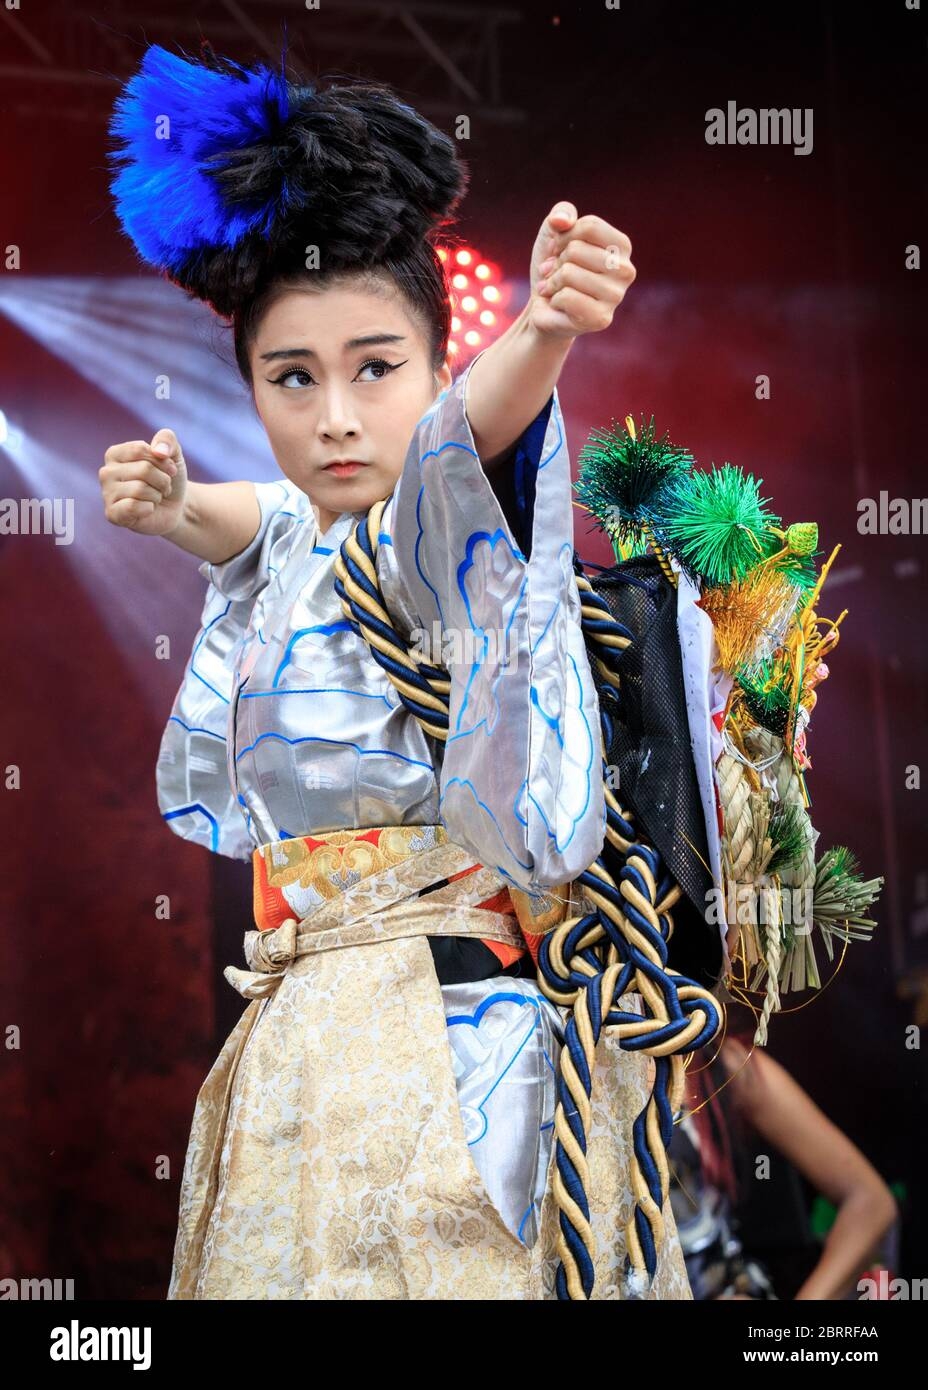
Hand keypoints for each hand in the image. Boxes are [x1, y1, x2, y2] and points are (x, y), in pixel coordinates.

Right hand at [99, 428, 187, 536]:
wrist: (175, 508)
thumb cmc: (168, 478)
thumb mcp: (173, 454)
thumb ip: (167, 439)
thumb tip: (159, 451)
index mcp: (115, 454)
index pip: (140, 449)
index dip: (163, 461)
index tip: (170, 470)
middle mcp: (106, 472)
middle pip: (144, 469)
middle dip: (163, 480)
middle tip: (163, 488)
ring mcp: (106, 494)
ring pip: (140, 489)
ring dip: (157, 495)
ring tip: (155, 498)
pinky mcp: (112, 514)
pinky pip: (133, 507)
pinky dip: (149, 508)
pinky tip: (147, 509)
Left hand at [528, 202, 635, 339]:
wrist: (543, 307)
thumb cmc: (554, 267)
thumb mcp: (554, 232)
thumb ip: (561, 213)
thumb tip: (561, 221)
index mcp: (622, 246)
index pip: (590, 225)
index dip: (564, 236)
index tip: (558, 249)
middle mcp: (626, 270)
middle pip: (576, 249)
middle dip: (557, 261)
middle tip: (557, 273)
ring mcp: (616, 297)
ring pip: (569, 274)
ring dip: (553, 281)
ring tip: (556, 288)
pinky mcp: (601, 319)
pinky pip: (567, 297)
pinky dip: (553, 299)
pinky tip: (559, 304)